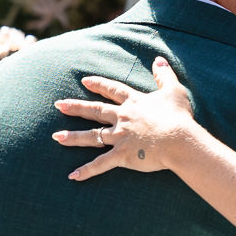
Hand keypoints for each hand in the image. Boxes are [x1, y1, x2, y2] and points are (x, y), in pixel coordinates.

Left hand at [53, 57, 196, 179]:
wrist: (179, 139)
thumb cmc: (179, 117)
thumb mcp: (174, 91)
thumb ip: (164, 75)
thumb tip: (158, 60)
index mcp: (134, 102)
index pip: (113, 90)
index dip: (99, 84)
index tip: (85, 81)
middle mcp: (123, 117)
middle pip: (95, 111)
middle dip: (76, 107)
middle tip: (58, 105)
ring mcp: (120, 137)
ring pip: (92, 136)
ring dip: (73, 137)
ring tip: (56, 137)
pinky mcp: (122, 155)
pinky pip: (101, 163)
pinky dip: (87, 170)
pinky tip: (73, 175)